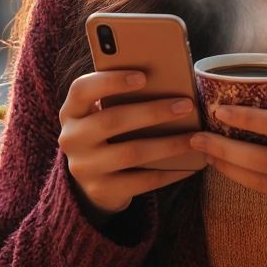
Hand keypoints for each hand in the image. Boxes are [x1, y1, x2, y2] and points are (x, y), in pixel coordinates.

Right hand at [58, 70, 198, 216]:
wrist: (92, 180)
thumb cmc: (108, 133)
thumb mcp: (104, 113)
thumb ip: (122, 97)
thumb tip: (168, 80)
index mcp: (72, 111)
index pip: (82, 89)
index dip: (111, 81)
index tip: (143, 76)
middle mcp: (72, 139)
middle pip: (112, 121)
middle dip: (153, 112)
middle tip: (186, 105)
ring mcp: (84, 167)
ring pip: (131, 153)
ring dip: (167, 144)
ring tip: (194, 137)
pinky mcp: (101, 190)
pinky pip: (141, 181)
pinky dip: (168, 173)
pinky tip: (190, 166)